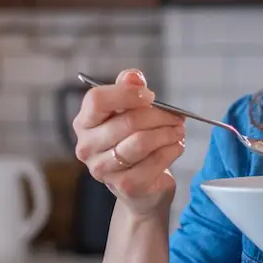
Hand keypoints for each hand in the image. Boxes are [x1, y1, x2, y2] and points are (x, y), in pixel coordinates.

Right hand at [73, 69, 185, 216]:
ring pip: (142, 142)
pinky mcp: (126, 185)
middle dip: (159, 116)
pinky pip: (155, 161)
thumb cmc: (131, 141)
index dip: (126, 94)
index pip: (97, 100)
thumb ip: (128, 88)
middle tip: (176, 116)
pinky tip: (176, 146)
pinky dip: (171, 150)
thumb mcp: (128, 110)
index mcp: (84, 123)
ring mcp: (104, 169)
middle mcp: (87, 147)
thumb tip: (134, 77)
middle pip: (128, 121)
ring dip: (167, 133)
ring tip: (178, 130)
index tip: (150, 96)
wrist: (139, 186)